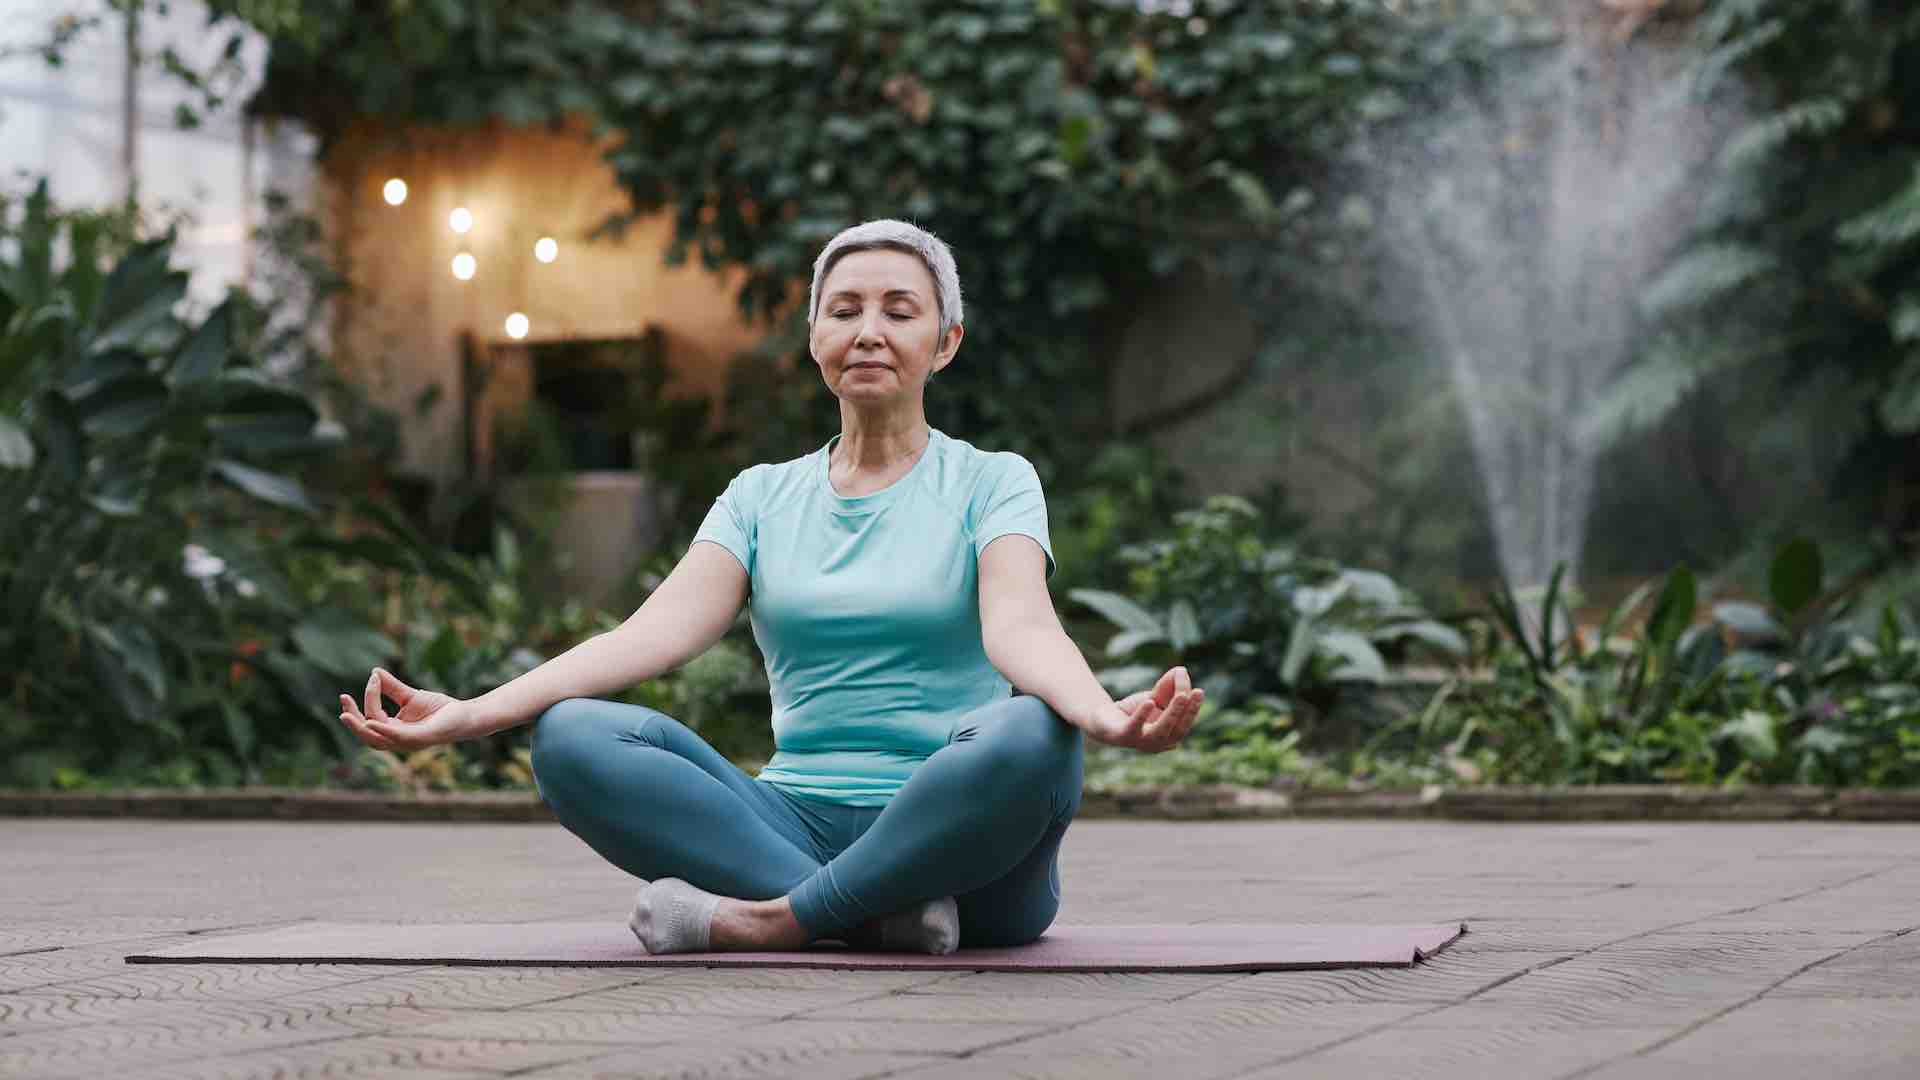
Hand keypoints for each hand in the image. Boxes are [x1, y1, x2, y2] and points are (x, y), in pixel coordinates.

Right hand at [338, 668, 471, 752]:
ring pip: (377, 740)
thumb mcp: (411, 696)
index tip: (373, 677)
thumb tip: (374, 671)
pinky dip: (383, 731)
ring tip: (346, 714)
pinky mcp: (421, 739)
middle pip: (367, 734)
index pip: (371, 718)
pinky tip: (371, 722)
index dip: (368, 698)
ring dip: (360, 727)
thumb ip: (392, 687)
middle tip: (343, 700)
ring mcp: (409, 742)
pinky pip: (398, 737)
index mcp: (393, 730)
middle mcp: (398, 740)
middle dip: (352, 719)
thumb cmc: (439, 709)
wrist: (466, 715)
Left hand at [1083, 666, 1203, 752]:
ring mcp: (1140, 742)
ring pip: (1160, 732)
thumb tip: (1181, 670)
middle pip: (1177, 730)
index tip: (1200, 691)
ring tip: (1181, 697)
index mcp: (1169, 736)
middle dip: (1187, 712)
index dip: (1194, 709)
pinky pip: (1134, 727)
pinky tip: (1149, 702)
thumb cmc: (1134, 711)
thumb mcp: (1154, 697)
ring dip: (1172, 714)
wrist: (1103, 720)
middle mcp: (1158, 744)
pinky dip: (1142, 715)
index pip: (1185, 724)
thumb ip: (1168, 686)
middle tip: (1195, 693)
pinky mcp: (1122, 736)